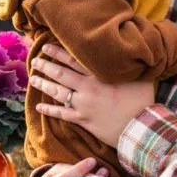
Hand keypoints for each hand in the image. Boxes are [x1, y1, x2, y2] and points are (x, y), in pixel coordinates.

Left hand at [30, 44, 155, 146]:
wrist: (140, 128)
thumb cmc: (143, 101)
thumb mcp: (140, 76)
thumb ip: (131, 63)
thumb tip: (132, 49)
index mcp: (99, 75)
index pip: (73, 60)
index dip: (58, 53)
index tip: (46, 48)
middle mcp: (88, 88)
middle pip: (61, 74)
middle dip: (46, 67)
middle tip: (35, 61)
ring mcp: (84, 105)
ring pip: (58, 93)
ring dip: (44, 85)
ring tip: (33, 79)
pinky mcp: (84, 120)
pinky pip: (62, 114)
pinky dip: (49, 110)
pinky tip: (39, 106)